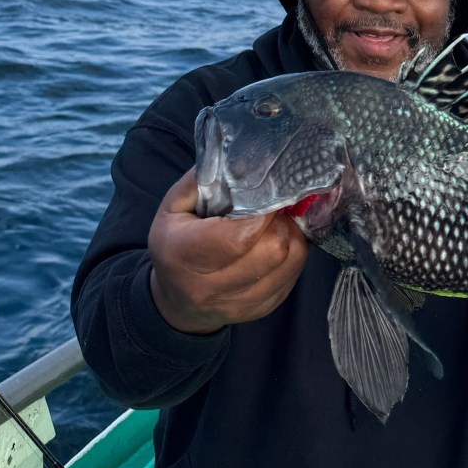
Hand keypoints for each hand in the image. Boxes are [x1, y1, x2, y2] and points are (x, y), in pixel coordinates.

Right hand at [148, 169, 309, 333]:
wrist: (177, 301)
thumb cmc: (175, 244)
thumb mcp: (174, 206)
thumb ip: (204, 180)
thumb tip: (242, 157)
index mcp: (183, 255)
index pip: (238, 236)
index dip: (263, 212)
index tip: (270, 194)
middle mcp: (210, 287)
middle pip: (272, 249)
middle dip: (280, 221)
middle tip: (274, 208)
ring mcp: (239, 303)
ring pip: (290, 262)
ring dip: (291, 236)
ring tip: (276, 223)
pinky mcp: (262, 309)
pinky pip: (294, 276)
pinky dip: (292, 254)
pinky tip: (276, 242)